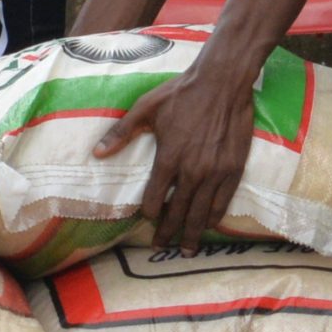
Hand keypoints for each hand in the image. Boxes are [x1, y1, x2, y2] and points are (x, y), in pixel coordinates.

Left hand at [92, 63, 251, 250]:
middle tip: (161, 247)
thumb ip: (121, 133)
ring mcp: (215, 173)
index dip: (149, 213)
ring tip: (186, 249)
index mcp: (168, 159)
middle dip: (168, 233)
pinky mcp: (233, 169)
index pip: (154, 199)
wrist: (222, 83)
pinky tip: (208, 224)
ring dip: (192, 234)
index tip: (147, 218)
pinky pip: (223, 202)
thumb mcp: (146, 108)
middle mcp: (191, 172)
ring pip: (201, 213)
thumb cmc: (181, 93)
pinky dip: (214, 217)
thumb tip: (97, 153)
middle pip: (177, 213)